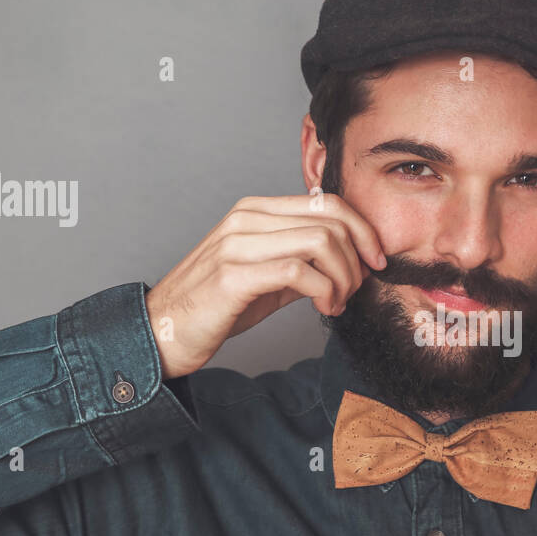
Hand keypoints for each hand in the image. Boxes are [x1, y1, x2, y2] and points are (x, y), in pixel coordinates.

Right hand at [144, 193, 385, 379]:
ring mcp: (237, 244)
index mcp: (255, 211)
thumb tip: (348, 263)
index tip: (375, 261)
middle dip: (357, 257)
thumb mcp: (266, 277)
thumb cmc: (214, 307)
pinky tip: (323, 308)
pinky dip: (324, 291)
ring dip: (343, 277)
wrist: (161, 333)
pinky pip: (298, 271)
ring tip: (337, 302)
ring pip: (319, 241)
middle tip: (356, 289)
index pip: (325, 202)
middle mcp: (246, 219)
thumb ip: (302, 262)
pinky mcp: (233, 275)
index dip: (362, 230)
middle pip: (329, 219)